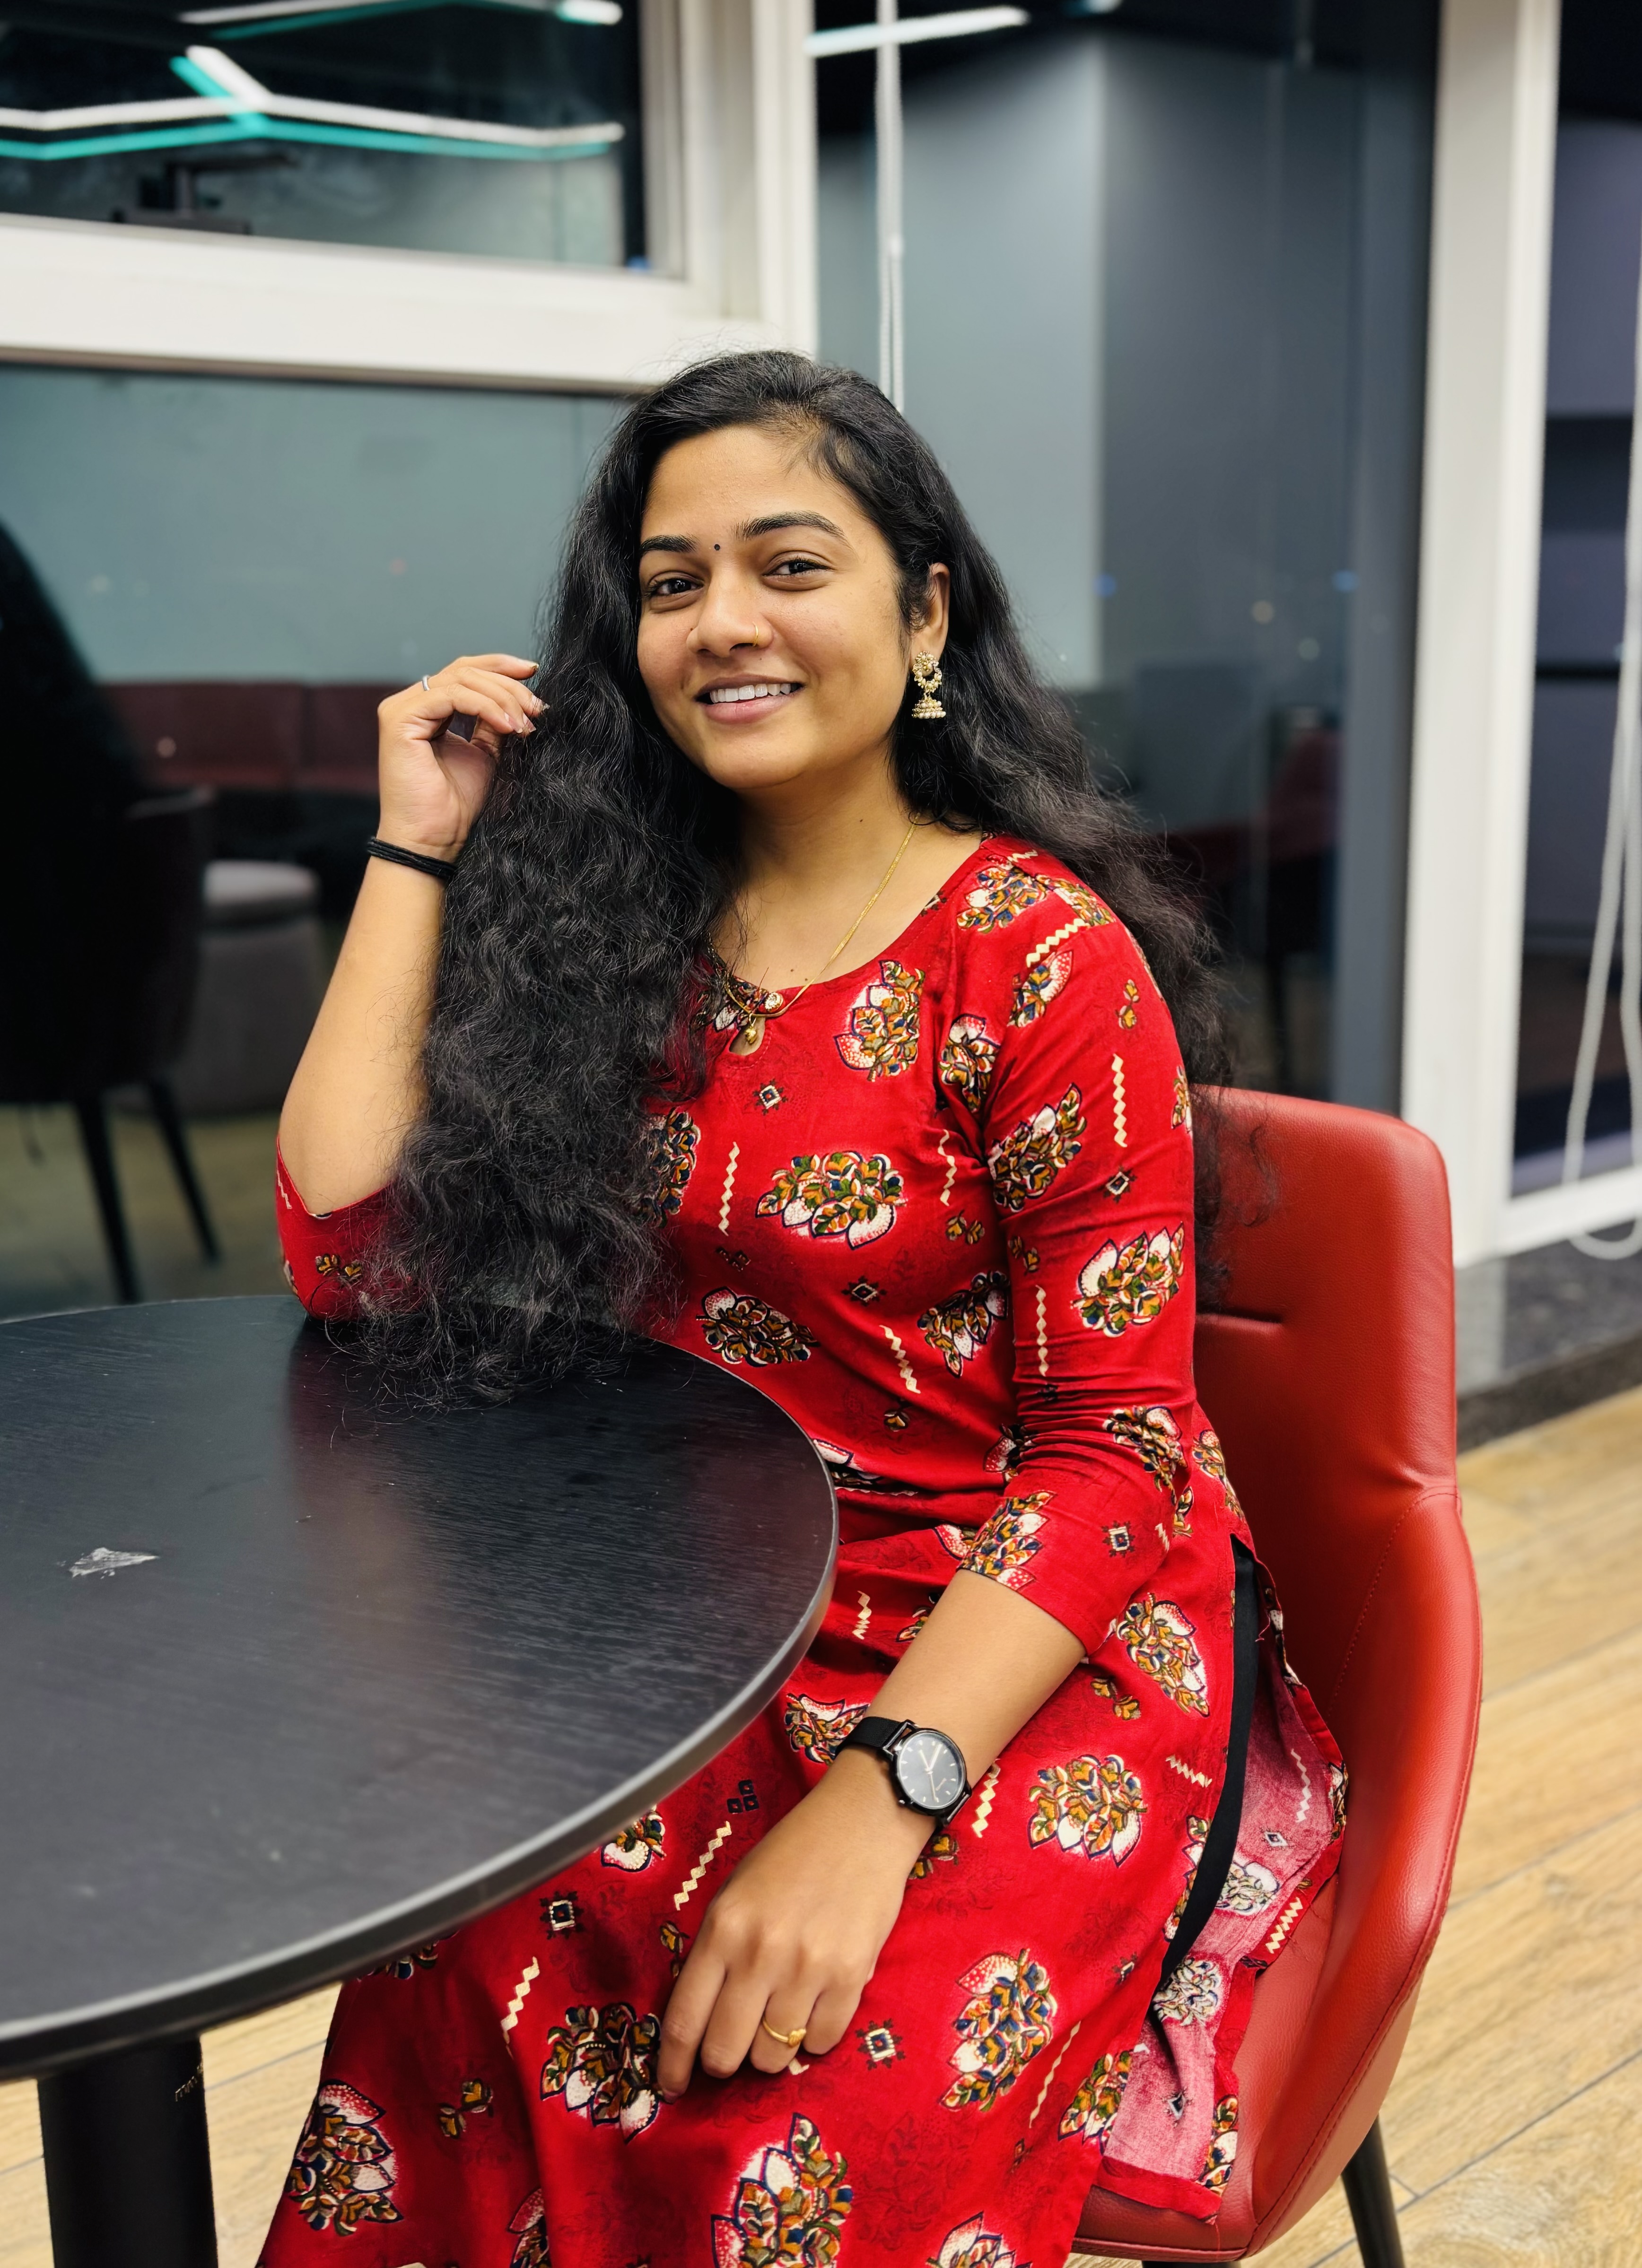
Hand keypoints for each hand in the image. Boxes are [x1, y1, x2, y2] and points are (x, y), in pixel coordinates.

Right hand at [375, 653, 542, 862]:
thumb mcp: (485, 754)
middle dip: (509, 685)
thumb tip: (523, 699)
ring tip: (525, 725)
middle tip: (538, 709)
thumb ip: (494, 722)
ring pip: (461, 679)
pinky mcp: (400, 720)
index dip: (501, 667)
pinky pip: (451, 696)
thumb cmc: (454, 807)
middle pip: (465, 670)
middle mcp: (411, 703)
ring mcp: (402, 709)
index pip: (465, 672)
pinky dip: (485, 707)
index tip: (535, 674)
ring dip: (502, 698)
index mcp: (428, 708)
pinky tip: (507, 726)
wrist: (433, 840)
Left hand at [656, 1751, 930, 2096]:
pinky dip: (813, 2038)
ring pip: (773, 2057)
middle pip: (725, 2051)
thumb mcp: (735, 1894)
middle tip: (731, 2051)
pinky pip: (822, 2042)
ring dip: (770, 2051)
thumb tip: (701, 2021)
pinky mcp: (852, 1976)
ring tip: (778, 2019)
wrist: (862, 1823)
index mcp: (722, 1928)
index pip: (683, 2019)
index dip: (673, 2064)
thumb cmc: (791, 1855)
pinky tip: (814, 2009)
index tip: (672, 2084)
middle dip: (723, 2061)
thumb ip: (716, 1952)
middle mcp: (760, 1953)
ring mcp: (808, 1968)